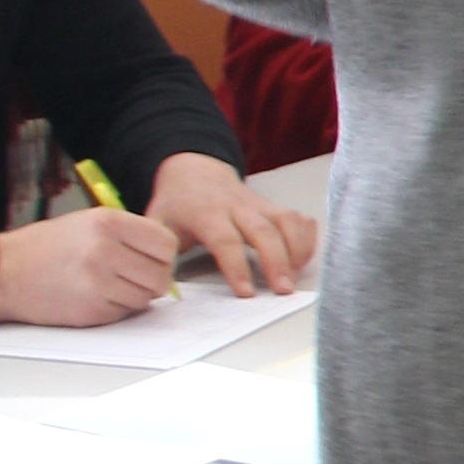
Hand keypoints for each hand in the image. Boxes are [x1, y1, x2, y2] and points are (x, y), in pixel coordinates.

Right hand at [0, 204, 179, 326]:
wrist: (4, 272)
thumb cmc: (46, 247)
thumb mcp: (88, 223)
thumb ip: (128, 235)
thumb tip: (165, 257)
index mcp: (108, 222)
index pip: (166, 244)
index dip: (162, 255)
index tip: (152, 259)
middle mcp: (105, 250)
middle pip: (161, 275)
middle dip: (153, 280)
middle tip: (134, 277)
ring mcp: (99, 282)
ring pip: (145, 298)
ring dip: (134, 296)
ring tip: (110, 286)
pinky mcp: (91, 309)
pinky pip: (124, 313)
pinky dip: (116, 309)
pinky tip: (95, 297)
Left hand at [146, 158, 317, 296]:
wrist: (193, 170)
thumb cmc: (176, 205)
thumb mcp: (157, 224)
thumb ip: (158, 251)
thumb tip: (158, 283)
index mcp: (206, 212)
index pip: (225, 240)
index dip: (237, 267)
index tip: (246, 293)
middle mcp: (237, 206)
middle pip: (264, 231)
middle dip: (277, 262)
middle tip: (283, 291)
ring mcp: (259, 204)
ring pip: (286, 222)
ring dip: (296, 250)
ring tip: (295, 279)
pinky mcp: (273, 206)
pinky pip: (298, 218)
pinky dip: (306, 239)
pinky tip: (302, 261)